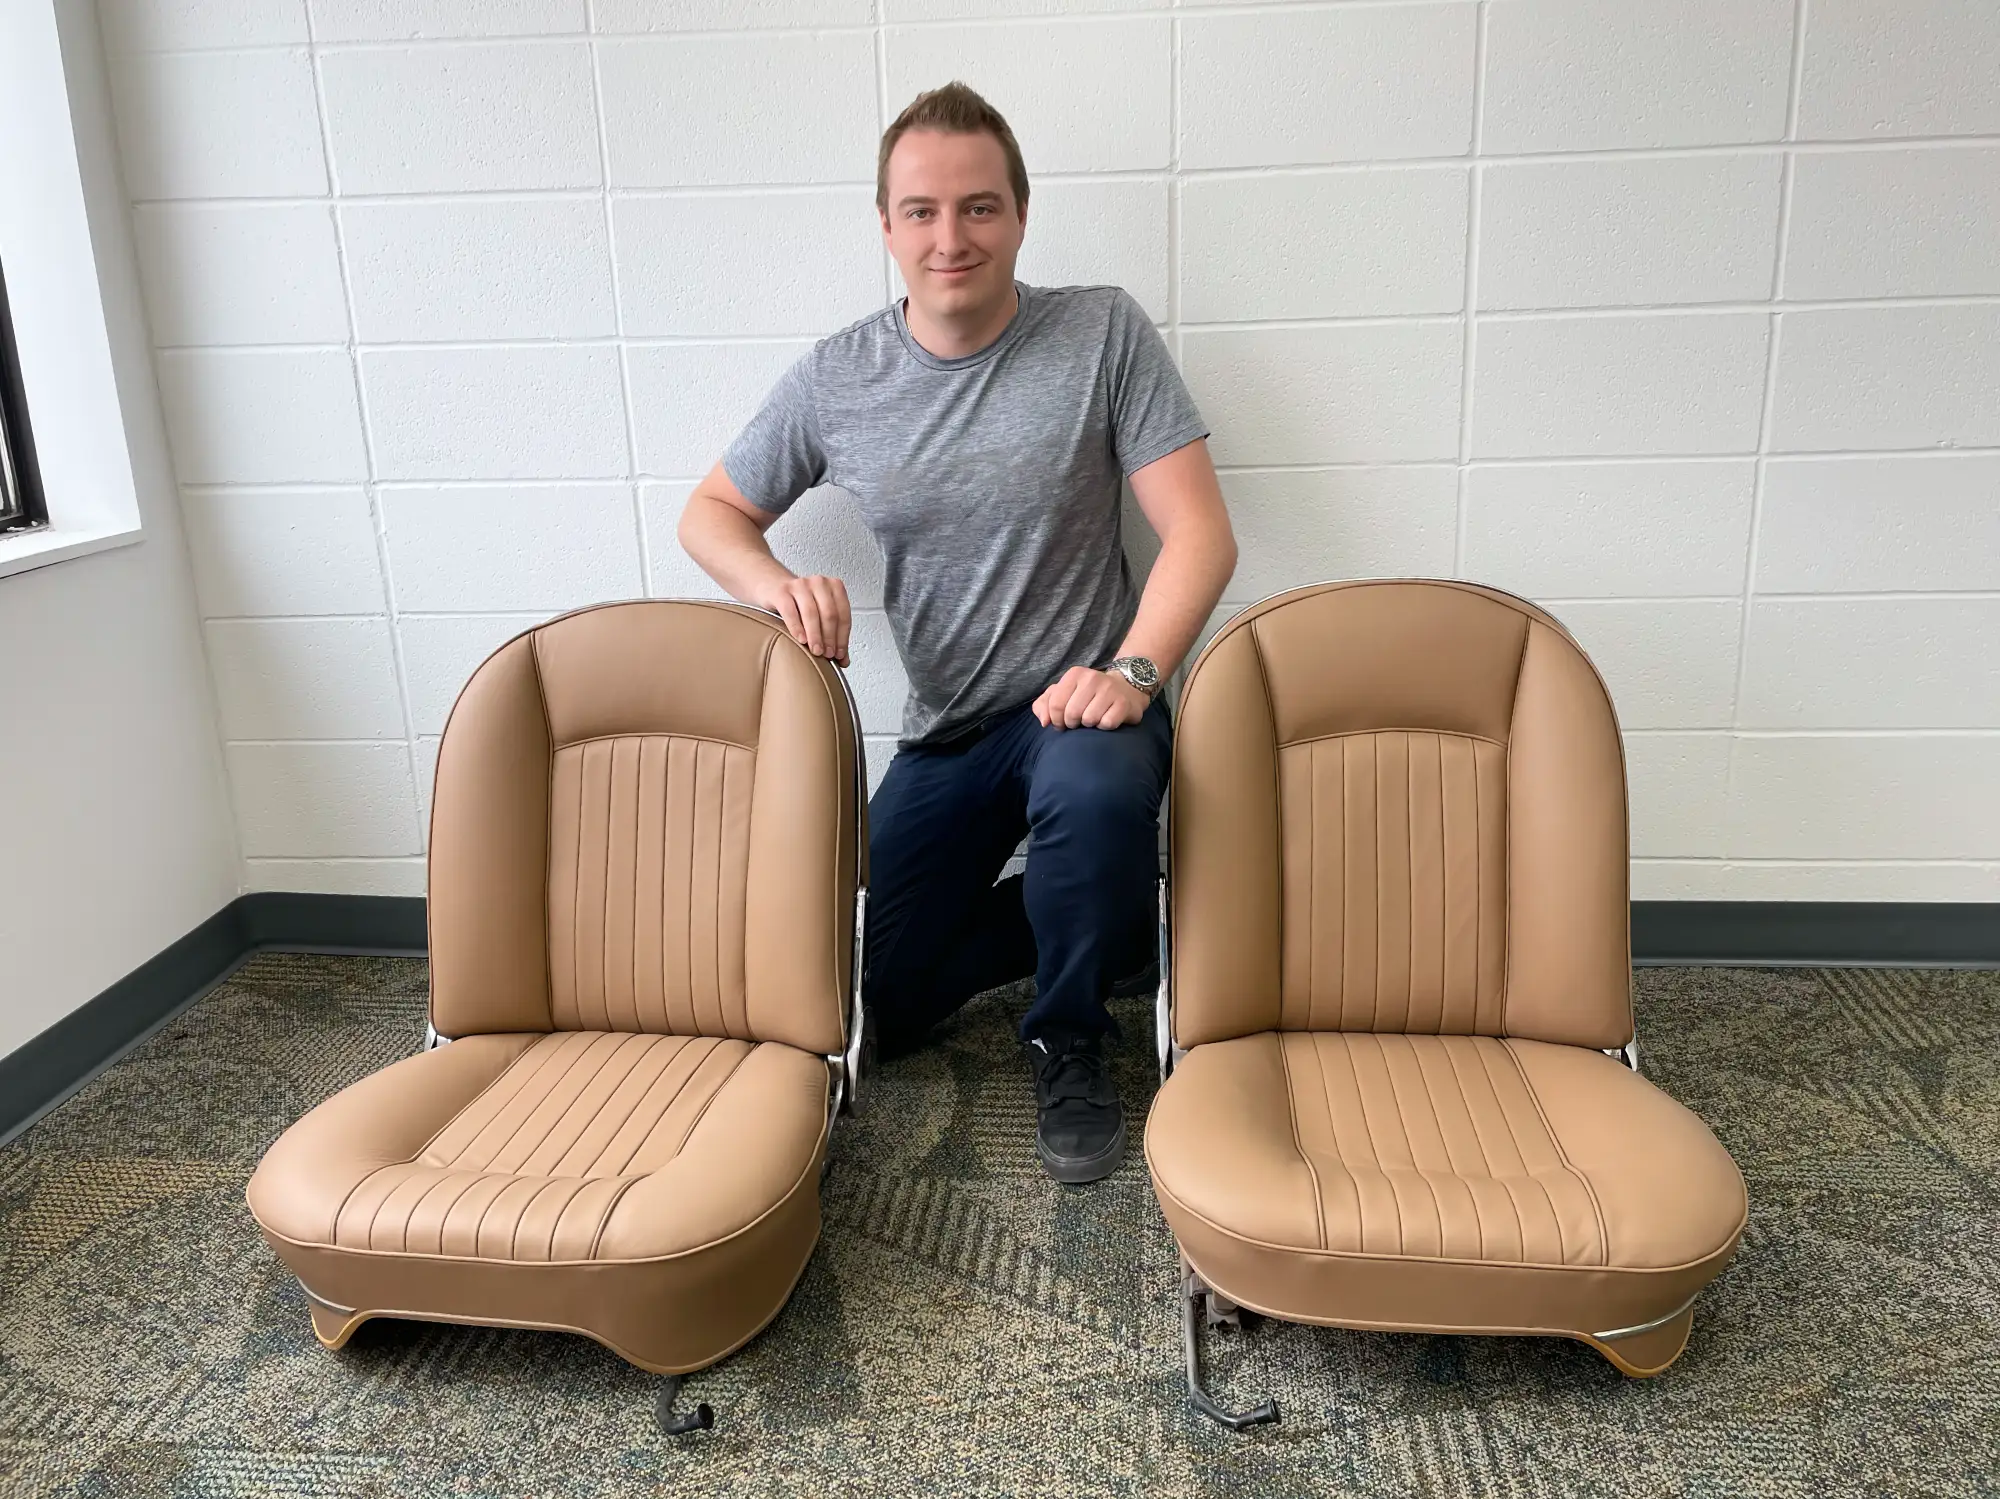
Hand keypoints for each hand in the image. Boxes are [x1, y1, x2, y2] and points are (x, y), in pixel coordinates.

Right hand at [760, 574, 850, 666]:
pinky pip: (790, 611)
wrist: (774, 586)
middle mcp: (819, 583)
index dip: (842, 636)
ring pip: (811, 613)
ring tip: (816, 650)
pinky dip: (797, 627)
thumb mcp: (820, 614)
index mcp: (834, 586)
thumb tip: (844, 661)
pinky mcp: (781, 591)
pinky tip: (801, 639)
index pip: (843, 614)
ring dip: (815, 635)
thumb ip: (833, 634)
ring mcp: (800, 585)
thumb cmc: (800, 603)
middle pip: (829, 613)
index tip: (840, 654)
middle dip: (830, 637)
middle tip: (828, 654)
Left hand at [1033, 666, 1150, 730]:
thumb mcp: (1063, 693)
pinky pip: (1107, 723)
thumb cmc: (1088, 694)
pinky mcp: (1124, 703)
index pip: (1055, 704)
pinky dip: (1104, 726)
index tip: (1062, 722)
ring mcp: (1110, 689)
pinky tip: (1106, 718)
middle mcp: (1092, 678)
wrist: (1126, 688)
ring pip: (1089, 720)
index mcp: (1075, 674)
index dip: (1056, 719)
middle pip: (1071, 713)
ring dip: (1089, 725)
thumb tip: (1045, 722)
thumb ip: (1045, 704)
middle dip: (1072, 723)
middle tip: (1078, 721)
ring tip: (1093, 718)